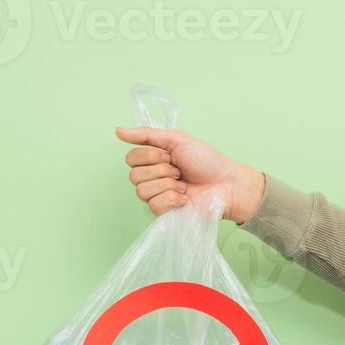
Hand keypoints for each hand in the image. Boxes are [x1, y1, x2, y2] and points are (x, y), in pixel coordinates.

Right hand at [115, 125, 264, 223]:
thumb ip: (147, 135)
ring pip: (142, 191)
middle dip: (161, 170)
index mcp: (153, 161)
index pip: (131, 158)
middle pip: (134, 175)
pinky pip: (154, 205)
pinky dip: (172, 199)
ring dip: (167, 184)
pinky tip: (185, 198)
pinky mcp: (165, 213)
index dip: (150, 156)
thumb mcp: (177, 139)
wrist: (226, 184)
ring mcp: (157, 197)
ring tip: (184, 185)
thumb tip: (118, 131)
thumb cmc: (207, 161)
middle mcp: (152, 179)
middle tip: (179, 171)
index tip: (170, 156)